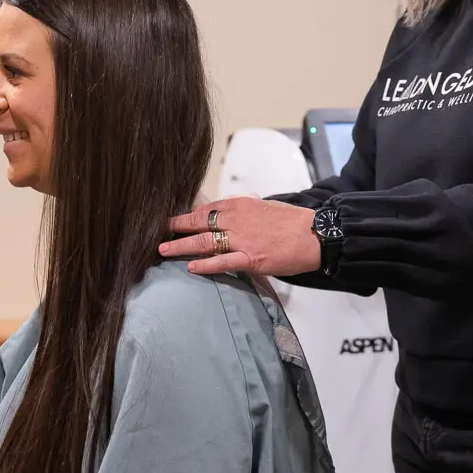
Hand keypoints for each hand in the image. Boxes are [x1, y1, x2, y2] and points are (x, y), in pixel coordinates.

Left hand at [162, 196, 319, 276]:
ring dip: (181, 246)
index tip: (172, 220)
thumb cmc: (294, 222)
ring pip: (203, 241)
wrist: (316, 234)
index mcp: (240, 205)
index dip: (186, 215)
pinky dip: (204, 265)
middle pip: (197, 222)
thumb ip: (245, 208)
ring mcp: (242, 239)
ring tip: (163, 250)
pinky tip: (190, 267)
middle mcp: (237, 219)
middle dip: (175, 227)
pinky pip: (222, 262)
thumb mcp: (266, 206)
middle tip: (156, 232)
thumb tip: (229, 208)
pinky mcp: (251, 258)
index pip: (205, 208)